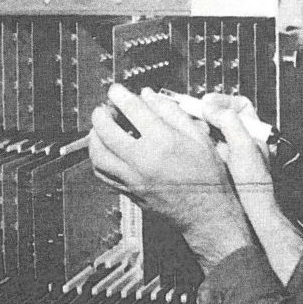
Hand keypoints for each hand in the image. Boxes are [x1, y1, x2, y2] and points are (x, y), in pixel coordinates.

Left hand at [89, 85, 253, 272]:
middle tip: (104, 108)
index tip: (116, 90)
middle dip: (101, 114)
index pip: (133, 111)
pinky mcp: (130, 192)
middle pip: (107, 131)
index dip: (121, 96)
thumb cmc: (207, 176)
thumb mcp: (198, 136)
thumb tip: (149, 96)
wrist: (208, 214)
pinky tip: (104, 150)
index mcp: (164, 142)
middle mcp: (144, 160)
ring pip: (99, 155)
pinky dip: (98, 159)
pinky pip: (103, 174)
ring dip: (94, 137)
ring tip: (100, 128)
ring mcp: (134, 179)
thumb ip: (172, 112)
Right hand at [200, 94, 276, 218]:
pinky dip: (199, 143)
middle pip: (222, 116)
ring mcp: (231, 152)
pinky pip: (206, 146)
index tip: (207, 103)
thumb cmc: (253, 183)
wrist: (249, 210)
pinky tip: (194, 145)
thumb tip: (209, 106)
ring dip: (201, 129)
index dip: (223, 101)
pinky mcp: (220, 163)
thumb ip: (227, 121)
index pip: (240, 105)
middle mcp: (244, 139)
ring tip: (193, 129)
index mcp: (255, 132)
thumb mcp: (242, 145)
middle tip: (193, 113)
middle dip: (207, 114)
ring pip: (212, 131)